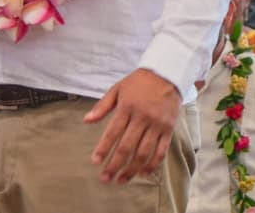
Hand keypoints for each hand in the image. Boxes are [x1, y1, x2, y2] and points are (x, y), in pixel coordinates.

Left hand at [83, 68, 181, 184]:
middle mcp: (142, 117)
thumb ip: (102, 106)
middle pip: (127, 147)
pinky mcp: (168, 129)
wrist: (166, 74)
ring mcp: (157, 124)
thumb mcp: (117, 89)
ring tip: (121, 180)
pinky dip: (152, 165)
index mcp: (127, 107)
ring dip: (131, 169)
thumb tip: (86, 120)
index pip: (113, 132)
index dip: (103, 148)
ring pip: (143, 153)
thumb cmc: (138, 82)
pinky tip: (142, 173)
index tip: (95, 162)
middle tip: (105, 178)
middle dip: (115, 165)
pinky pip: (161, 151)